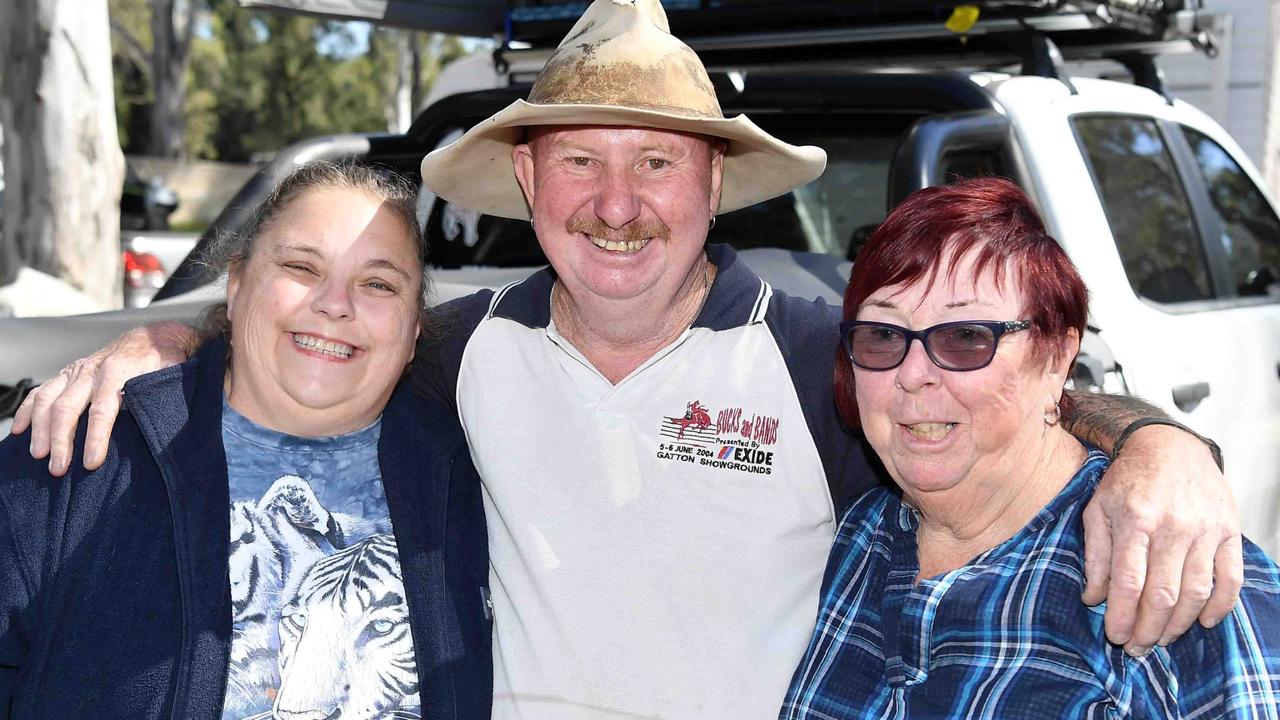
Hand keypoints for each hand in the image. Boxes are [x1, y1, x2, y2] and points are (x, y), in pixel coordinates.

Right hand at [10, 321, 198, 475]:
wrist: (157, 337)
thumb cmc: (167, 363)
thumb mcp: (171, 379)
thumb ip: (160, 399)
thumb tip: (161, 429)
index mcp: (120, 372)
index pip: (103, 409)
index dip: (95, 437)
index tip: (91, 463)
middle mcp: (93, 370)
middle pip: (68, 407)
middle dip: (61, 440)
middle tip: (58, 469)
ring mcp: (78, 371)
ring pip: (49, 398)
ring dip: (41, 429)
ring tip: (39, 455)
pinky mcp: (69, 373)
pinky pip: (42, 390)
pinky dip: (29, 410)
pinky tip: (21, 430)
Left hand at [1081, 424, 1241, 655]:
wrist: (1168, 446)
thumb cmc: (1127, 480)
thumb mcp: (1097, 509)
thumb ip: (1095, 555)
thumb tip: (1093, 598)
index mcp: (1135, 519)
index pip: (1129, 582)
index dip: (1122, 616)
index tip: (1115, 636)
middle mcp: (1173, 526)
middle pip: (1163, 594)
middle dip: (1148, 629)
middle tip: (1137, 648)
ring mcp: (1205, 529)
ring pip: (1196, 592)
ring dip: (1180, 625)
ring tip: (1162, 638)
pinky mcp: (1229, 531)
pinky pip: (1230, 578)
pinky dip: (1220, 605)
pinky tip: (1205, 621)